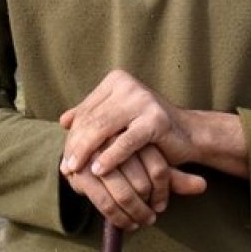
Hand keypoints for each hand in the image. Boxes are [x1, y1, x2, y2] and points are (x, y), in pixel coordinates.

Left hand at [59, 70, 196, 177]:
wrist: (187, 135)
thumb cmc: (148, 130)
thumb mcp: (118, 120)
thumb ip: (93, 116)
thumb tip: (63, 121)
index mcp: (117, 80)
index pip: (86, 109)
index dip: (73, 135)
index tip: (63, 156)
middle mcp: (129, 85)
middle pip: (92, 118)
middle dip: (76, 146)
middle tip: (66, 168)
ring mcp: (143, 99)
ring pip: (103, 128)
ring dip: (86, 152)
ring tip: (76, 171)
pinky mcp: (156, 119)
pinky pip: (125, 141)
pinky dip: (110, 157)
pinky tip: (98, 171)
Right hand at [63, 143, 205, 229]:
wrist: (90, 158)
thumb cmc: (128, 163)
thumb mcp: (151, 166)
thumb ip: (175, 177)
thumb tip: (203, 186)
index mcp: (136, 132)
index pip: (159, 168)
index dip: (163, 192)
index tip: (161, 206)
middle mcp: (116, 141)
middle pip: (142, 182)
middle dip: (147, 206)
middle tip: (151, 217)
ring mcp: (96, 157)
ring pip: (125, 194)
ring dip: (136, 214)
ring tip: (143, 222)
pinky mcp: (81, 174)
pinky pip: (105, 203)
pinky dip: (118, 218)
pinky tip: (126, 224)